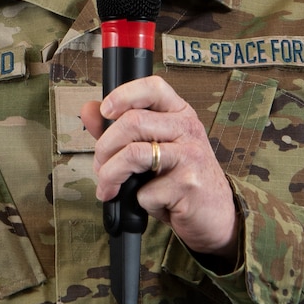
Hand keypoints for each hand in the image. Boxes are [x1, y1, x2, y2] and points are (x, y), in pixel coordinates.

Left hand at [80, 76, 237, 259]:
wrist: (214, 216)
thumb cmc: (180, 180)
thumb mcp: (153, 149)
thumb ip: (119, 130)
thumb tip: (89, 110)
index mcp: (180, 114)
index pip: (153, 87)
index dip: (123, 95)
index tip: (105, 112)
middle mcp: (188, 129)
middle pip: (133, 122)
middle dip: (104, 148)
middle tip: (100, 167)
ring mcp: (191, 156)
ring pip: (133, 153)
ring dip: (110, 174)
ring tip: (108, 188)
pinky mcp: (188, 184)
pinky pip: (145, 190)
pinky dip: (138, 201)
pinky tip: (149, 203)